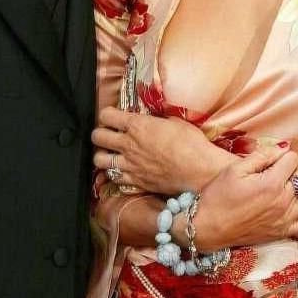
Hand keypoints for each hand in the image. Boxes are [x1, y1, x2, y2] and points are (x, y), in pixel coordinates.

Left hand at [92, 106, 229, 193]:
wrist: (200, 171)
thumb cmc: (192, 144)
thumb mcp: (175, 122)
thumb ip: (158, 121)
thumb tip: (154, 120)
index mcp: (137, 125)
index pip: (106, 115)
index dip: (107, 115)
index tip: (113, 116)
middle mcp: (128, 145)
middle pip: (97, 137)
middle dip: (100, 134)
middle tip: (108, 135)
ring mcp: (130, 165)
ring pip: (99, 160)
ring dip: (103, 156)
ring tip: (111, 155)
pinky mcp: (136, 182)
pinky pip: (114, 178)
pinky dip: (115, 175)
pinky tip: (123, 171)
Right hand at [193, 146, 297, 250]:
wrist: (208, 228)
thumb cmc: (218, 197)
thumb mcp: (235, 169)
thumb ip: (261, 156)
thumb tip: (281, 150)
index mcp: (271, 184)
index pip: (292, 160)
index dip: (285, 155)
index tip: (275, 159)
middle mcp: (283, 202)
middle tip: (296, 167)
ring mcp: (286, 219)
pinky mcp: (284, 232)